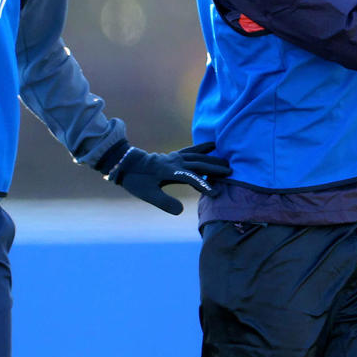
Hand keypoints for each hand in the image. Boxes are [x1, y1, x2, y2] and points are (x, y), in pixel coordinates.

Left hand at [110, 143, 229, 215]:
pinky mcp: (173, 156)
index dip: (204, 185)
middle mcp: (175, 162)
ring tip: (227, 162)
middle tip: (232, 173)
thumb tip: (181, 211)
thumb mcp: (147, 194)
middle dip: (215, 168)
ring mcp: (174, 157)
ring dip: (213, 159)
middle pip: (199, 163)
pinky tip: (213, 145)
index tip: (215, 194)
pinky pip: (191, 150)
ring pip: (198, 156)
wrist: (125, 163)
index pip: (192, 178)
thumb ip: (164, 202)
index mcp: (169, 171)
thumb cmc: (136, 180)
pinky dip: (203, 148)